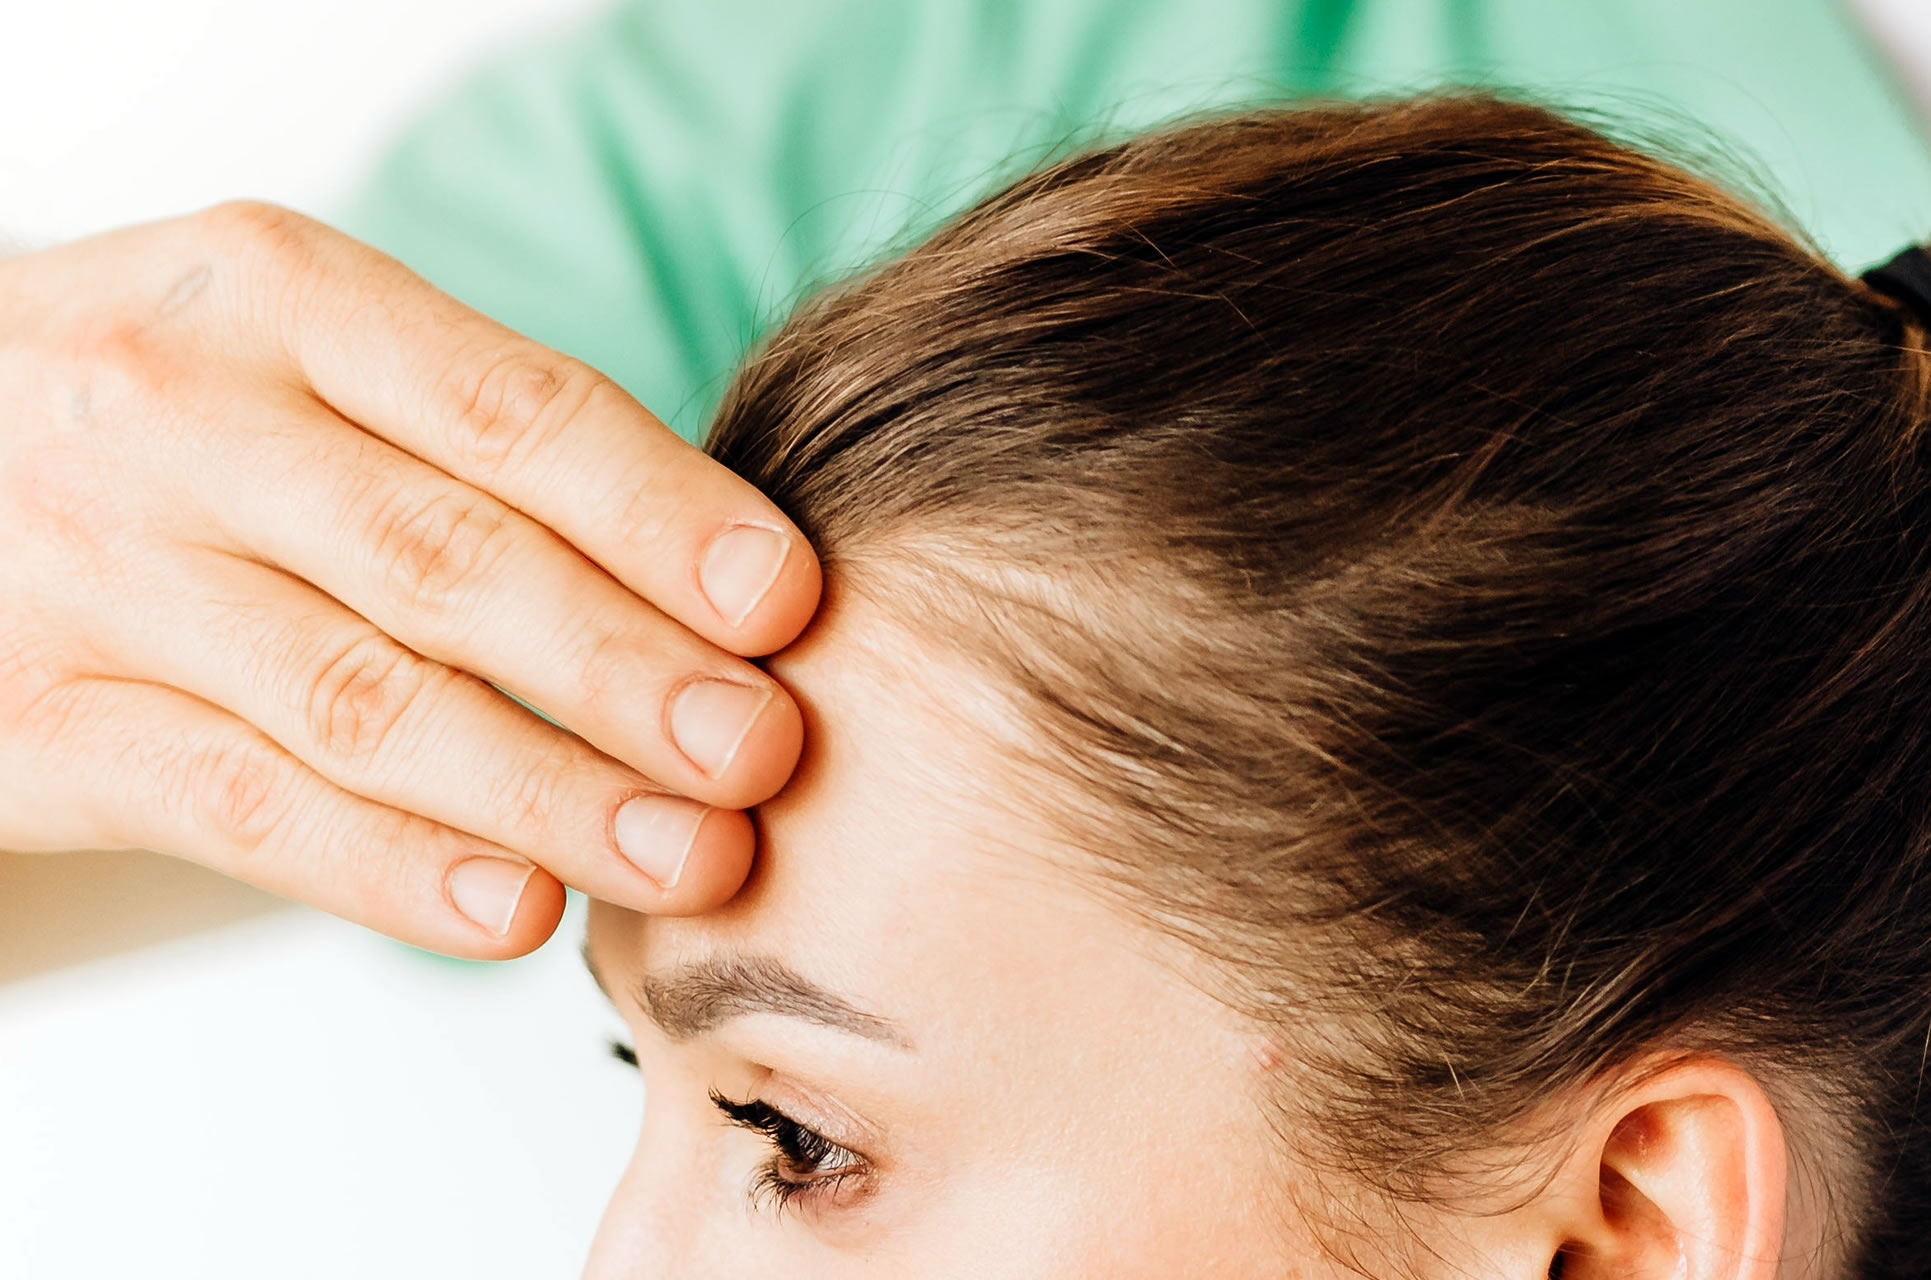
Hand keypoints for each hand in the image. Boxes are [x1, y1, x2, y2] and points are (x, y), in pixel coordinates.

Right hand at [0, 203, 819, 956]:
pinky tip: (513, 907)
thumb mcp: (301, 357)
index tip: (785, 602)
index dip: (659, 513)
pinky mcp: (32, 718)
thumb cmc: (184, 414)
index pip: (509, 409)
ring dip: (547, 789)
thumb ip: (467, 441)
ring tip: (689, 855)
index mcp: (281, 295)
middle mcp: (181, 414)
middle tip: (762, 754)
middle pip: (448, 559)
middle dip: (627, 669)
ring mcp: (94, 565)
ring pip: (360, 696)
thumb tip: (720, 589)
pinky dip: (388, 866)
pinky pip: (238, 802)